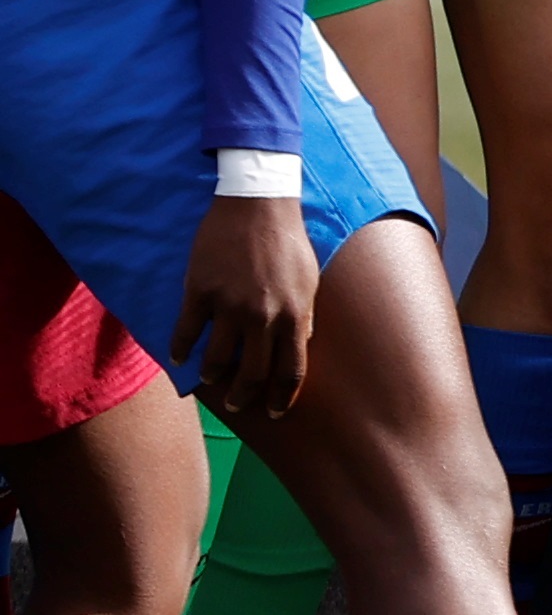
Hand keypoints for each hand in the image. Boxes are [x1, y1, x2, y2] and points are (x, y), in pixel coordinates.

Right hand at [177, 194, 318, 419]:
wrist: (258, 204)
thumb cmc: (287, 241)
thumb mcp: (309, 279)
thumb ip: (304, 313)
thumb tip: (301, 341)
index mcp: (294, 314)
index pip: (290, 368)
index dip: (281, 395)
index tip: (274, 410)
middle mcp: (263, 316)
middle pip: (253, 372)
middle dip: (245, 395)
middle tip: (237, 404)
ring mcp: (230, 305)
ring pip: (216, 358)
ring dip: (212, 376)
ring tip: (210, 380)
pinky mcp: (200, 292)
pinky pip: (186, 332)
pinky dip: (181, 350)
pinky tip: (179, 358)